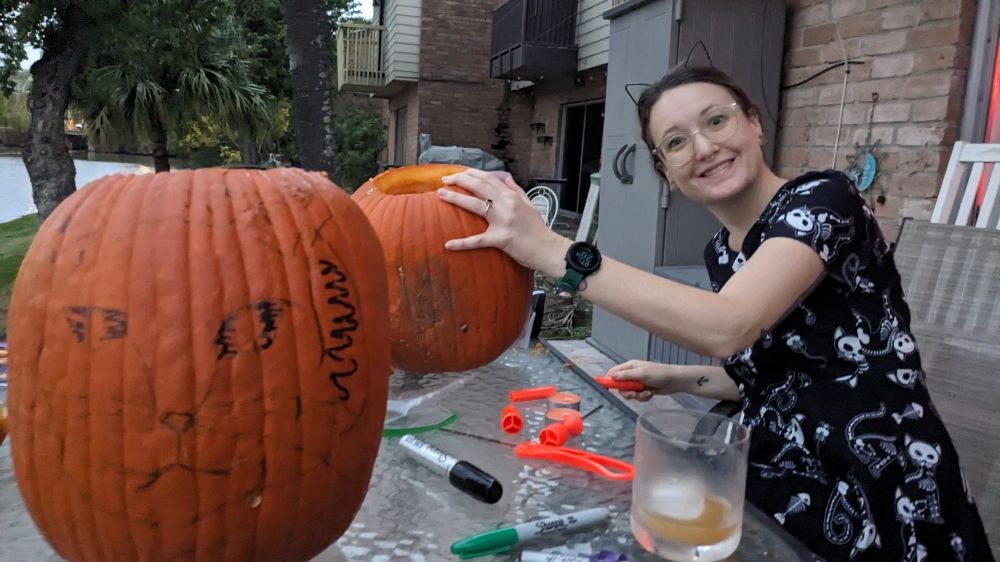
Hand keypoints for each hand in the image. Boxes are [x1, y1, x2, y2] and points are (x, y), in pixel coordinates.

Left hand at [438, 168, 567, 271]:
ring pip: (476, 205)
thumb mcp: (530, 205)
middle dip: (460, 180)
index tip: (458, 173)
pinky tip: (449, 244)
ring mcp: (503, 221)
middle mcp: (507, 205)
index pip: (489, 179)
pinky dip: (463, 243)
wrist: (548, 249)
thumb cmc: (538, 230)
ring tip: (441, 194)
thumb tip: (506, 178)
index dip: (471, 174)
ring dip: (456, 198)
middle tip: (444, 180)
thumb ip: (517, 190)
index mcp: (512, 197)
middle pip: (479, 187)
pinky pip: (478, 240)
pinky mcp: (501, 239)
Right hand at [605, 360, 682, 401]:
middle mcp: (632, 374)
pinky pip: (638, 396)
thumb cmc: (660, 374)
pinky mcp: (644, 389)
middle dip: (627, 392)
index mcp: (630, 366)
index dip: (609, 380)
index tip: (606, 388)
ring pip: (629, 393)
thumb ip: (626, 376)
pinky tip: (651, 393)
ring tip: (646, 392)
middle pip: (620, 386)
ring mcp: (638, 382)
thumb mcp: (642, 374)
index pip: (614, 372)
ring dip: (637, 395)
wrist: (675, 381)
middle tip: (633, 393)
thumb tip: (611, 376)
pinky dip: (643, 397)